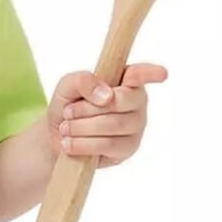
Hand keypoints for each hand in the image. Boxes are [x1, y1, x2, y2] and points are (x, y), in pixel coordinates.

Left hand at [46, 63, 168, 167]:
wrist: (59, 138)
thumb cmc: (68, 106)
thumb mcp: (67, 86)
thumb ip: (82, 81)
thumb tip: (107, 95)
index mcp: (125, 79)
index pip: (141, 73)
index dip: (151, 73)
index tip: (163, 74)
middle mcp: (136, 101)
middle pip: (122, 100)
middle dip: (87, 108)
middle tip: (68, 113)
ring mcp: (136, 125)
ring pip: (114, 124)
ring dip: (82, 127)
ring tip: (66, 129)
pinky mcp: (129, 148)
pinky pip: (109, 145)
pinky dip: (84, 144)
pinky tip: (70, 143)